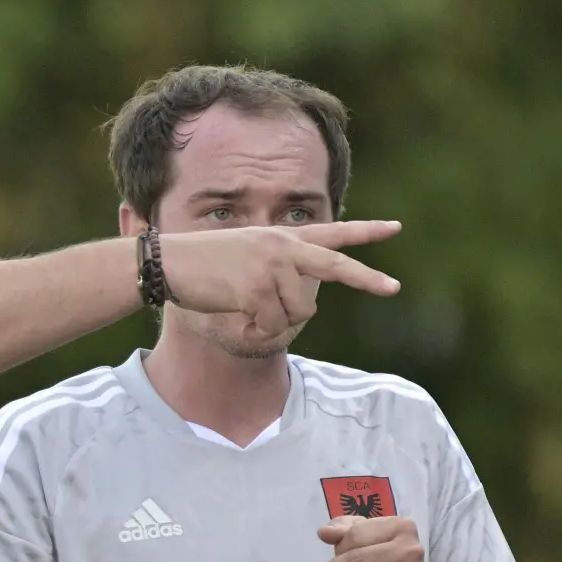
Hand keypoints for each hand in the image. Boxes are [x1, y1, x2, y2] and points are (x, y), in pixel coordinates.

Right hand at [159, 221, 402, 335]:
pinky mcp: (256, 288)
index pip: (330, 233)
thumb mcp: (245, 258)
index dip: (364, 233)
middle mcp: (281, 248)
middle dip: (368, 279)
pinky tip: (240, 323)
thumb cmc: (201, 266)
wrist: (166, 263)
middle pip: (335, 268)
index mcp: (281, 238)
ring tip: (248, 316)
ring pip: (299, 311)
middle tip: (395, 288)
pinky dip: (257, 333)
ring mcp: (270, 266)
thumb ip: (276, 271)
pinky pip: (273, 325)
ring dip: (275, 324)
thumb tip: (301, 306)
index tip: (396, 229)